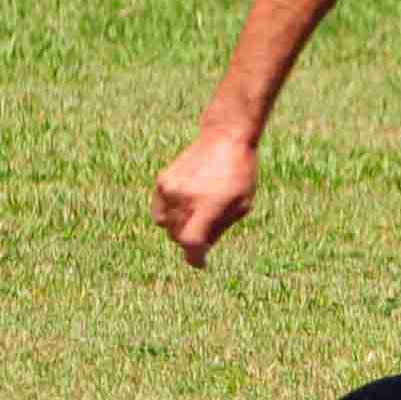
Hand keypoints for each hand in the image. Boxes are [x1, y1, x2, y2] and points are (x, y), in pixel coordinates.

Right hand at [153, 130, 260, 267]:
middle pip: (178, 236)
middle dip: (190, 240)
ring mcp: (170, 189)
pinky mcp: (162, 181)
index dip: (195, 258)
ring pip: (165, 225)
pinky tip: (184, 206)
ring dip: (179, 228)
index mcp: (208, 205)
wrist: (225, 138)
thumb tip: (200, 249)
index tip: (200, 262)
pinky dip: (168, 214)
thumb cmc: (240, 174)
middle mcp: (185, 198)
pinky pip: (159, 210)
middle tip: (205, 230)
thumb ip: (218, 229)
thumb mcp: (241, 205)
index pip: (191, 242)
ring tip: (196, 214)